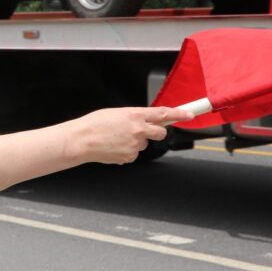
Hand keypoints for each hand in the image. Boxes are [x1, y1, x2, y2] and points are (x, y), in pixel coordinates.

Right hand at [69, 106, 193, 164]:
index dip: (179, 113)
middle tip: (143, 131)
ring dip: (135, 142)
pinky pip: (133, 154)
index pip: (164, 113)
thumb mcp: (116, 113)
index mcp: (135, 115)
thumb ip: (133, 117)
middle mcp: (139, 130)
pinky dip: (126, 151)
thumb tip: (143, 122)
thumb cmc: (94, 124)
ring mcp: (135, 145)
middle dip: (156, 132)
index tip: (189, 114)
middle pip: (160, 133)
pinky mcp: (130, 157)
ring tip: (116, 139)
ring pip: (143, 144)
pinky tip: (114, 147)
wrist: (82, 140)